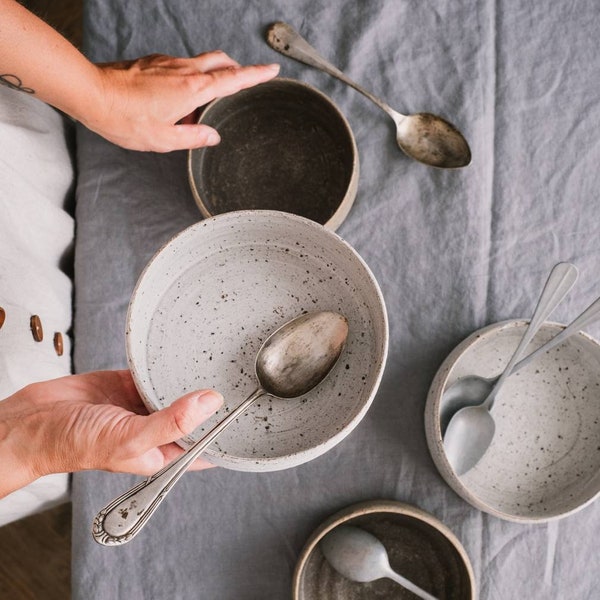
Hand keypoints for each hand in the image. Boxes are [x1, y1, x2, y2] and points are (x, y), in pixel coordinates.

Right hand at [0, 370, 222, 496]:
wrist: (35, 422)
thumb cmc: (75, 444)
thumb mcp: (130, 438)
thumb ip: (173, 421)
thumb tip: (211, 402)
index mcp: (164, 452)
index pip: (208, 445)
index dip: (230, 433)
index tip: (253, 414)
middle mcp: (159, 429)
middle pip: (198, 414)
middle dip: (216, 400)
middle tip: (242, 378)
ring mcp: (145, 405)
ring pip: (179, 389)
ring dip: (193, 378)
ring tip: (221, 361)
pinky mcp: (131, 384)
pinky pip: (157, 372)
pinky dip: (167, 364)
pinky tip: (183, 353)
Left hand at [84, 51, 279, 151]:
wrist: (92, 93)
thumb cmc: (126, 119)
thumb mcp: (164, 140)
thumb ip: (194, 137)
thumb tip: (213, 136)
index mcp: (193, 90)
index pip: (233, 80)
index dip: (256, 75)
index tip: (273, 69)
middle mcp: (184, 71)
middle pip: (221, 61)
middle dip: (237, 68)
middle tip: (244, 81)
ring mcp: (168, 63)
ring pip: (201, 62)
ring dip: (211, 76)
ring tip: (202, 105)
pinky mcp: (154, 62)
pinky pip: (181, 67)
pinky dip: (189, 79)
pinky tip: (177, 100)